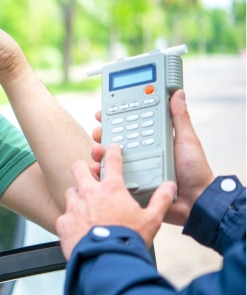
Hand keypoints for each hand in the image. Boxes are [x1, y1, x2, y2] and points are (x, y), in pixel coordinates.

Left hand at [56, 145, 175, 259]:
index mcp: (112, 189)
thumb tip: (170, 187)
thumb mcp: (151, 220)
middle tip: (88, 175)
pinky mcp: (63, 222)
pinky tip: (78, 228)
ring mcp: (74, 206)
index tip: (111, 148)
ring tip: (85, 208)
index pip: (112, 161)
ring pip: (70, 192)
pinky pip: (64, 216)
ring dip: (77, 197)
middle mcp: (90, 193)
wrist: (107, 261)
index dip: (112, 151)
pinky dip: (70, 220)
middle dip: (82, 168)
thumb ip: (161, 201)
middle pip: (78, 167)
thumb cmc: (128, 240)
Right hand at [88, 90, 214, 225]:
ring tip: (98, 151)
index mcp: (151, 141)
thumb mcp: (187, 140)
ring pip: (109, 159)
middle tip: (98, 132)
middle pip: (113, 141)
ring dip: (99, 153)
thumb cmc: (195, 172)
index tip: (103, 112)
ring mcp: (134, 170)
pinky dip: (101, 175)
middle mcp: (140, 154)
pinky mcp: (131, 186)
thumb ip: (180, 117)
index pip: (128, 125)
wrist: (196, 200)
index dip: (114, 118)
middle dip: (101, 134)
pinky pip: (112, 179)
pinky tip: (98, 170)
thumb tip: (178, 93)